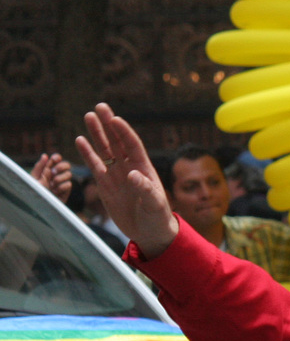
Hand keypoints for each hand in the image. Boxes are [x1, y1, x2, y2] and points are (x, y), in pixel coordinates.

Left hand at [30, 152, 72, 203]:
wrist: (40, 206)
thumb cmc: (34, 193)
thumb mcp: (34, 178)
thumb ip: (40, 166)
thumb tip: (45, 155)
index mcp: (46, 170)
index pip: (55, 159)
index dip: (57, 158)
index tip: (55, 159)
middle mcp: (56, 175)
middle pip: (67, 165)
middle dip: (61, 167)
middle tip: (53, 173)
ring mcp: (62, 183)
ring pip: (69, 174)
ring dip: (59, 179)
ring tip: (52, 186)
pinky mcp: (66, 191)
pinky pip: (69, 184)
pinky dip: (61, 188)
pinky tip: (55, 193)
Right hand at [74, 103, 178, 259]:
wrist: (150, 234)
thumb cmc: (158, 218)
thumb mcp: (155, 204)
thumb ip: (145, 189)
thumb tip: (132, 174)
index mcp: (144, 168)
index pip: (132, 145)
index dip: (124, 132)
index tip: (115, 118)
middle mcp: (129, 167)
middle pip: (117, 141)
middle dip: (109, 124)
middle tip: (100, 107)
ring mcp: (116, 175)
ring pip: (104, 150)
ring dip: (96, 134)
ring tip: (88, 116)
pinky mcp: (105, 185)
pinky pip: (95, 166)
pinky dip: (87, 154)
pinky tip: (80, 140)